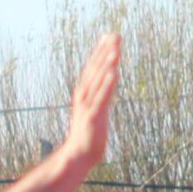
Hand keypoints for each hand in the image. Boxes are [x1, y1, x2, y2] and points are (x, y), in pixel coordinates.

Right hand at [58, 32, 123, 170]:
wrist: (77, 156)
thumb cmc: (87, 136)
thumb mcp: (94, 112)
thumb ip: (100, 98)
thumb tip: (107, 89)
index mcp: (83, 93)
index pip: (93, 68)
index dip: (101, 51)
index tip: (110, 36)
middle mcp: (84, 96)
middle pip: (96, 69)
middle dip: (105, 51)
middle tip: (115, 35)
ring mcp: (88, 106)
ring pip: (99, 81)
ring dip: (107, 64)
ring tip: (115, 49)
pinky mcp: (93, 117)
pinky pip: (102, 97)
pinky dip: (108, 84)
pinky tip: (115, 72)